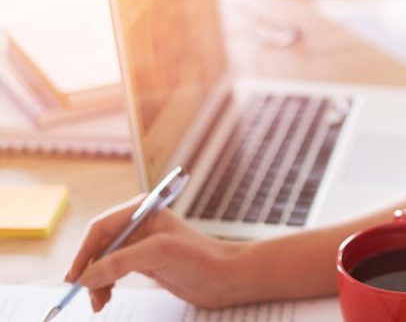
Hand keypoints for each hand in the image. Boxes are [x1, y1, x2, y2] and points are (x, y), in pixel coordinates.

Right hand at [66, 194, 248, 311]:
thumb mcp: (157, 254)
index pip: (100, 228)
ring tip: (100, 303)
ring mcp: (140, 243)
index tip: (74, 278)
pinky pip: (113, 271)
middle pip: (98, 246)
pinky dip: (105, 285)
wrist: (223, 276)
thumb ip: (120, 262)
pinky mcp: (143, 261)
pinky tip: (106, 298)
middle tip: (86, 296)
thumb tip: (85, 277)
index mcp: (142, 211)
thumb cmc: (199, 258)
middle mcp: (138, 224)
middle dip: (89, 271)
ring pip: (103, 261)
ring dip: (96, 282)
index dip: (83, 252)